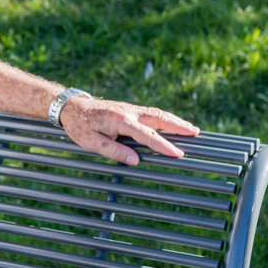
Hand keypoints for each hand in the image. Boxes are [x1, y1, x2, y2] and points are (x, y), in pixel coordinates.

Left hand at [61, 96, 199, 164]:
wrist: (71, 106)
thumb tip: (135, 161)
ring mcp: (130, 108)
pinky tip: (173, 123)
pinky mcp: (129, 108)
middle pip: (159, 118)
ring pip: (157, 113)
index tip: (178, 154)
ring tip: (192, 129)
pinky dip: (165, 118)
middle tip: (196, 134)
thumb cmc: (79, 126)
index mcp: (120, 120)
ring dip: (175, 121)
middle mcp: (128, 111)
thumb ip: (113, 151)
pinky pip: (151, 113)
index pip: (147, 135)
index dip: (163, 145)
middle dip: (178, 126)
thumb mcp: (91, 142)